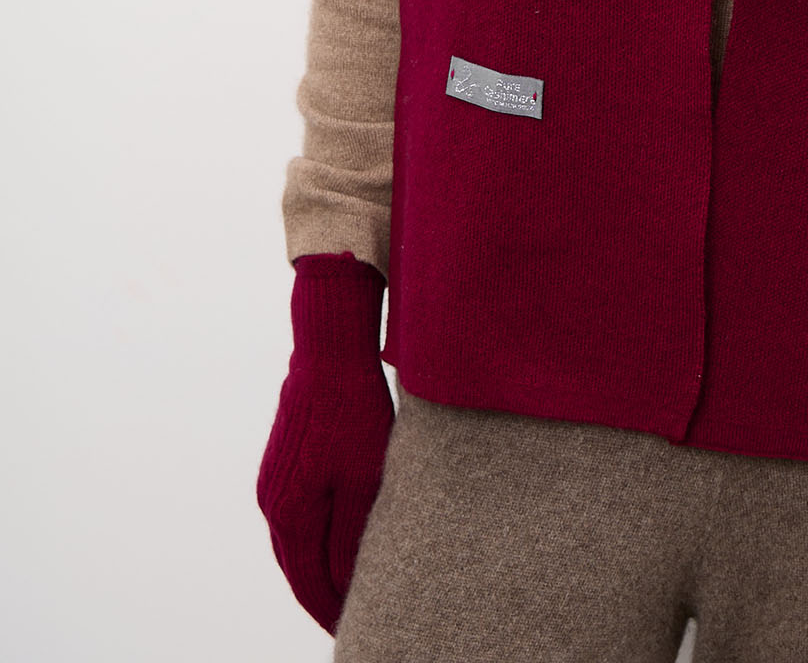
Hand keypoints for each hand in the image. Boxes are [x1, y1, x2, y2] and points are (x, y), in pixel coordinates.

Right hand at [257, 253, 393, 634]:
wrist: (329, 348)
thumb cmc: (353, 411)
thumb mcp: (363, 479)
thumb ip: (349, 537)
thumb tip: (344, 587)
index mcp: (290, 514)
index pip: (311, 584)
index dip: (333, 612)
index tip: (357, 629)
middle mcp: (272, 505)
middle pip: (299, 570)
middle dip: (325, 598)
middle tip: (355, 619)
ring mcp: (274, 483)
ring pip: (296, 545)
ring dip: (318, 570)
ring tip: (349, 590)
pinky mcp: (284, 463)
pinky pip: (297, 518)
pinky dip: (315, 540)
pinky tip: (336, 542)